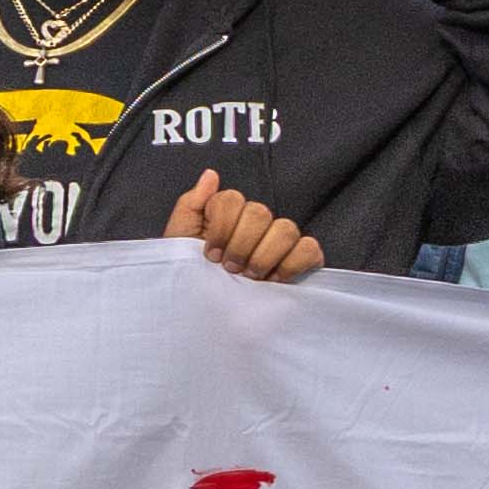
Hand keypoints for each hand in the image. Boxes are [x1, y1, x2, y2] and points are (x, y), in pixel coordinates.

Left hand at [162, 179, 327, 285]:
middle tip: (229, 268)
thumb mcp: (178, 240)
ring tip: (250, 278)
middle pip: (260, 213)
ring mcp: (281, 241)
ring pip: (286, 229)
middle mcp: (257, 223)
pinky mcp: (302, 260)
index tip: (210, 254)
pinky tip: (275, 279)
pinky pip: (310, 249)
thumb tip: (211, 175)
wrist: (203, 312)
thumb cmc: (191, 276)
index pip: (232, 199)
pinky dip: (293, 263)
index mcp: (229, 214)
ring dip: (264, 257)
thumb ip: (191, 204)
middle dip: (241, 245)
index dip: (221, 228)